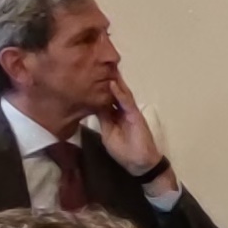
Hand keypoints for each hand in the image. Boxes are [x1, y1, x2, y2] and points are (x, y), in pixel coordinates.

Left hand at [88, 77, 170, 193]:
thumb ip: (103, 120)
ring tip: (106, 67)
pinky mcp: (135, 116)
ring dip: (114, 81)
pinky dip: (120, 93)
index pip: (105, 99)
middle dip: (107, 80)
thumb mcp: (107, 134)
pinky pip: (126, 102)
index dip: (98, 89)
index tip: (88, 77)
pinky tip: (113, 84)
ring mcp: (130, 112)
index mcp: (114, 116)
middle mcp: (122, 111)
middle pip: (114, 93)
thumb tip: (94, 106)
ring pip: (121, 93)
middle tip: (98, 65)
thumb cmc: (124, 152)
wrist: (139, 163)